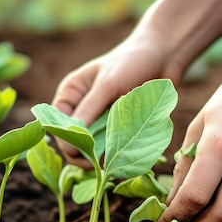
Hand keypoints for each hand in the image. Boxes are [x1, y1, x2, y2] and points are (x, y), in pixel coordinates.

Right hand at [51, 39, 176, 166]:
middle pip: (73, 142)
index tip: (84, 153)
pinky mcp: (118, 129)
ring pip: (92, 149)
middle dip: (85, 154)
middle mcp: (81, 109)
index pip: (56, 126)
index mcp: (71, 95)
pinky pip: (112, 148)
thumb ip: (89, 109)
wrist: (164, 57)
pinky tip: (127, 159)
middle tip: (104, 164)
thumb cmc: (131, 62)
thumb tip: (70, 138)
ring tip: (117, 162)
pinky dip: (117, 155)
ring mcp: (100, 120)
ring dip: (102, 157)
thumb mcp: (108, 84)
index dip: (66, 142)